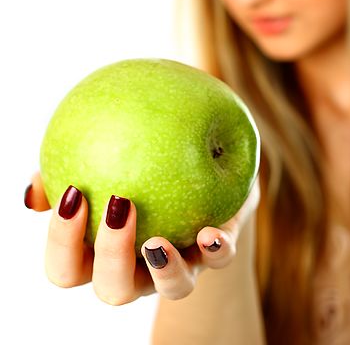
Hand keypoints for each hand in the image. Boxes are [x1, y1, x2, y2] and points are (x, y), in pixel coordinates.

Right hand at [25, 172, 259, 303]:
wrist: (206, 159)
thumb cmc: (144, 159)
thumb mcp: (110, 154)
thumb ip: (73, 166)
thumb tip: (32, 189)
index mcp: (104, 250)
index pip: (68, 267)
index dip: (62, 243)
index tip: (72, 193)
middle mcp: (141, 265)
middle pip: (112, 290)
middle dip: (108, 257)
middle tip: (115, 207)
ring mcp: (183, 262)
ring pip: (171, 289)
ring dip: (163, 269)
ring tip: (156, 242)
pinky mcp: (218, 250)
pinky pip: (221, 260)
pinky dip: (215, 250)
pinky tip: (210, 232)